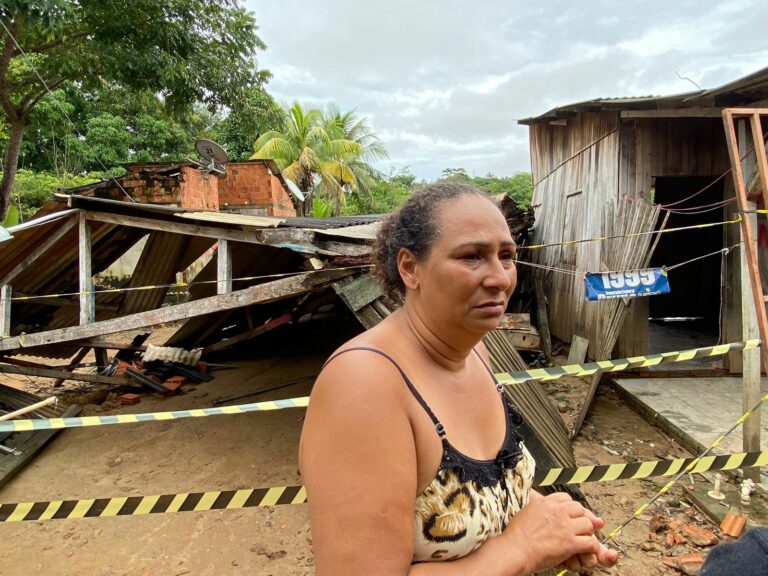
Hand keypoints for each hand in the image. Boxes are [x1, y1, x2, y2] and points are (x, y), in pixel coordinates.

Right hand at [502, 492, 618, 573]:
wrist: (515, 550)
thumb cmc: (516, 536)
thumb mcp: (525, 512)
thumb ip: (538, 509)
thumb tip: (540, 513)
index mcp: (545, 503)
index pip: (566, 498)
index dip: (570, 506)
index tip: (570, 513)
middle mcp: (557, 511)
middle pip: (579, 509)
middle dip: (581, 518)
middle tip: (579, 527)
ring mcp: (565, 526)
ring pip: (588, 524)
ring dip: (586, 532)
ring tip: (582, 539)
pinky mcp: (570, 543)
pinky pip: (589, 542)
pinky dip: (590, 547)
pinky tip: (586, 550)